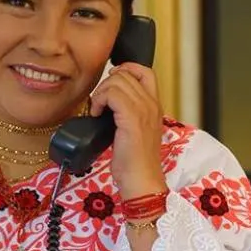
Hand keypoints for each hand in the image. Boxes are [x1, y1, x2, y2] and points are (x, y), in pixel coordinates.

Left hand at [89, 61, 165, 197]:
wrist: (141, 180)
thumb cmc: (135, 162)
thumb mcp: (134, 131)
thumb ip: (126, 113)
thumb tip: (106, 101)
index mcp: (154, 106)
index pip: (144, 71)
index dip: (125, 70)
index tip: (109, 85)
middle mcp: (152, 104)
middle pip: (125, 73)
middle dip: (106, 84)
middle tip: (99, 103)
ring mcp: (144, 110)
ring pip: (117, 81)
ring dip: (100, 93)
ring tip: (97, 110)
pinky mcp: (132, 119)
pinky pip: (112, 94)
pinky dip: (99, 100)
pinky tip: (96, 114)